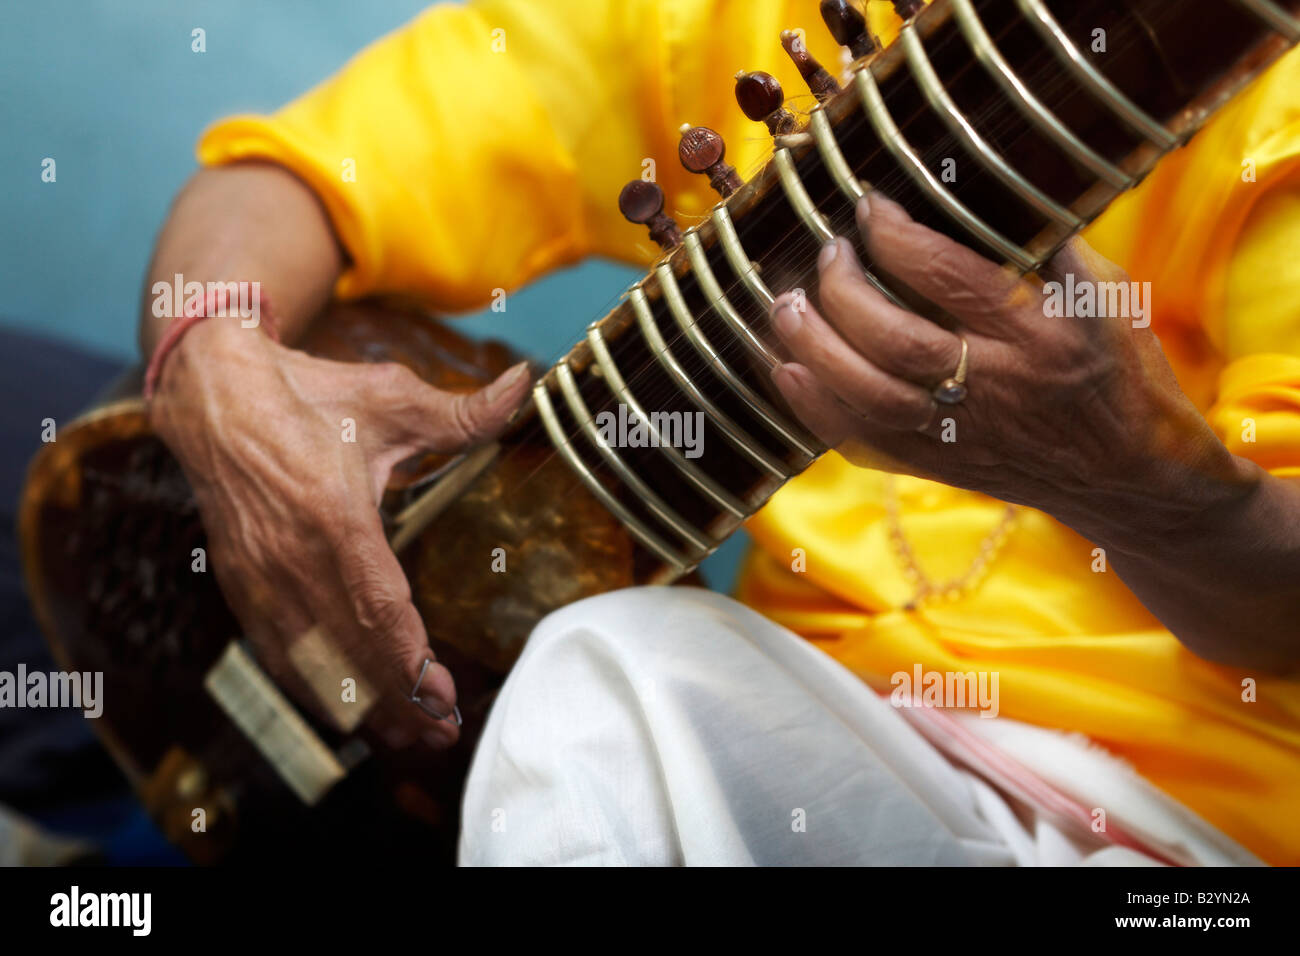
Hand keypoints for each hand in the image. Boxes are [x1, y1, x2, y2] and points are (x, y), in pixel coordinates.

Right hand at [149, 317, 529, 747]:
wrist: (213, 394)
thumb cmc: (310, 395)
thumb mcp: (391, 397)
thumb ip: (463, 410)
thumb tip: (525, 384)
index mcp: (332, 511)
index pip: (376, 602)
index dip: (410, 656)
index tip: (443, 692)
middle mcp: (290, 554)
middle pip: (349, 646)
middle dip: (397, 697)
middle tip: (441, 733)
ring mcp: (259, 574)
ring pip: (312, 659)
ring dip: (359, 702)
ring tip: (405, 736)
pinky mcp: (240, 583)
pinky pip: (276, 652)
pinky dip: (312, 687)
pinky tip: (343, 711)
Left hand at [768, 192, 1253, 549]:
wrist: (1128, 473)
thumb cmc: (1118, 369)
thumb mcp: (1106, 298)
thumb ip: (1049, 247)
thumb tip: (979, 184)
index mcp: (1043, 336)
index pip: (953, 280)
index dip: (897, 240)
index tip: (868, 207)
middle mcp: (998, 390)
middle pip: (898, 343)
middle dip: (844, 294)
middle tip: (824, 254)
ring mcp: (962, 435)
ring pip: (870, 398)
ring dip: (814, 349)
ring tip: (783, 306)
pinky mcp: (938, 466)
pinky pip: (863, 442)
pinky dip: (815, 408)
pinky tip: (784, 370)